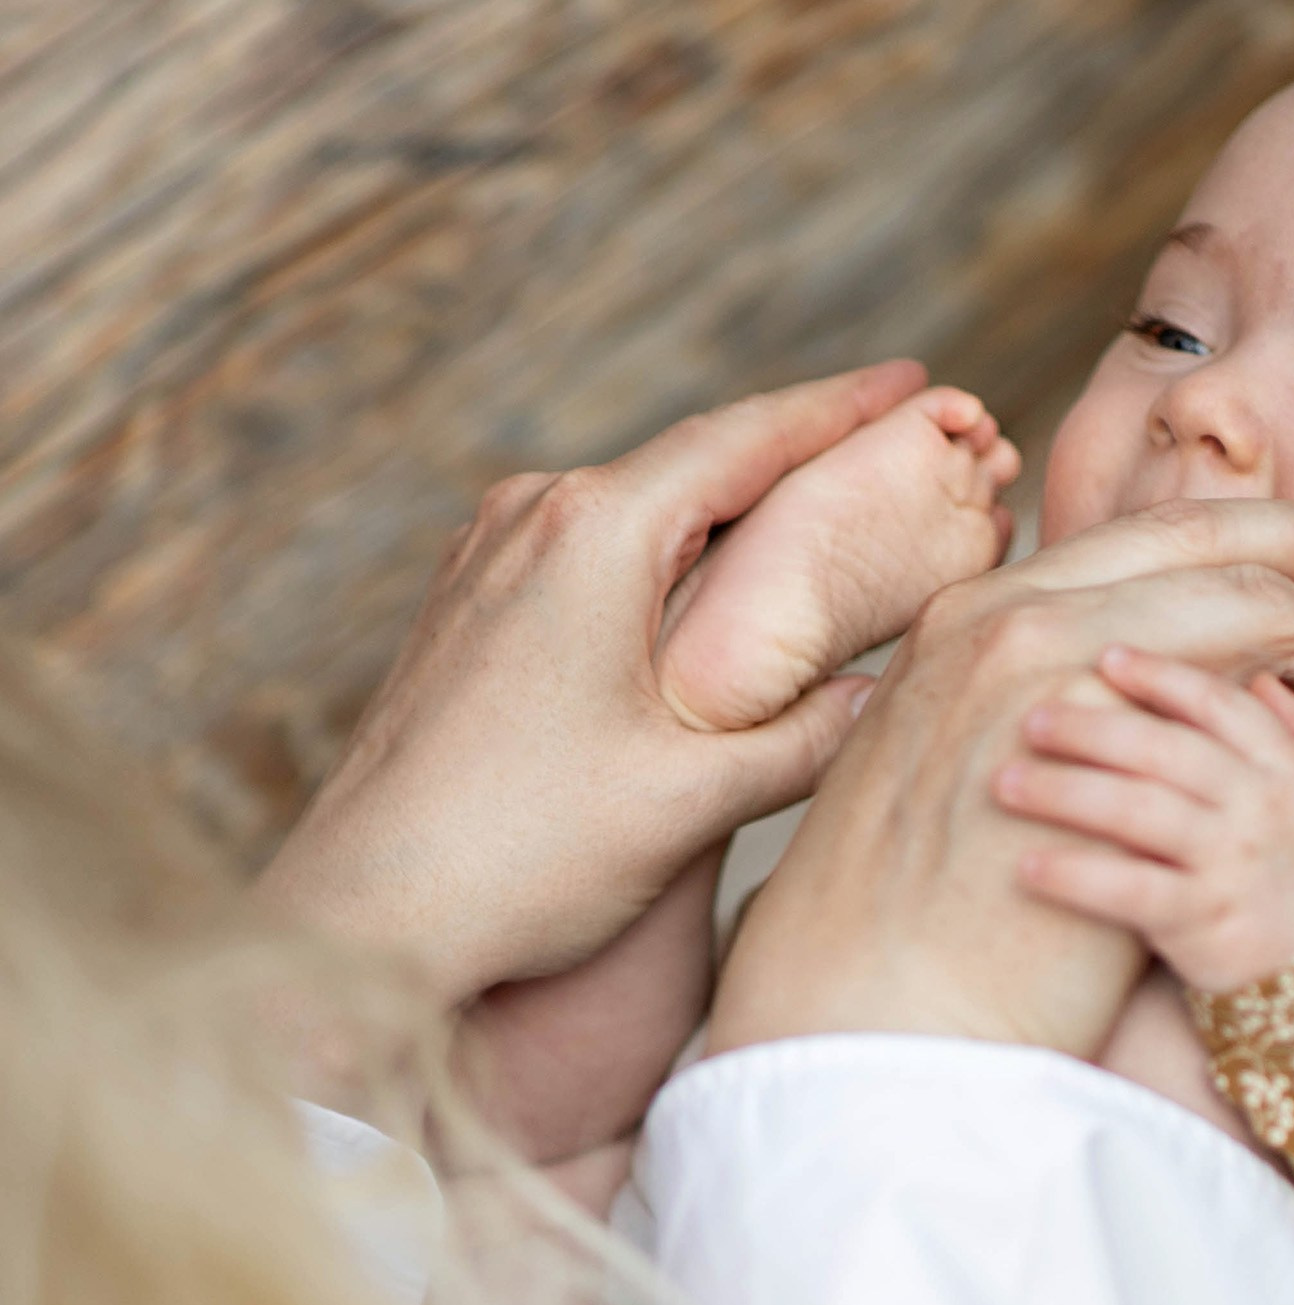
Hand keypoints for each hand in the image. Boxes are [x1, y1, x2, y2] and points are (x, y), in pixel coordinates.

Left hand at [261, 362, 925, 1005]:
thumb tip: (888, 697)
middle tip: (901, 445)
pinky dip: (668, 554)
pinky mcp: (466, 607)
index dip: (845, 409)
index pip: (748, 438)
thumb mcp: (692, 799)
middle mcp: (530, 518)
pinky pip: (590, 550)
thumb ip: (806, 738)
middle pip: (697, 461)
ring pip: (641, 506)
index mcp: (594, 532)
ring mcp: (487, 557)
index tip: (922, 383)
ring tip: (822, 510)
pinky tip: (709, 588)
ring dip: (732, 507)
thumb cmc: (518, 858)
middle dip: (801, 454)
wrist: (361, 921)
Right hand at [709, 494, 1293, 1061]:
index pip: (1133, 547)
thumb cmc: (910, 940)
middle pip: (1197, 537)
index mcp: (966, 623)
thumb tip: (1125, 737)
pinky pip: (1265, 662)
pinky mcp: (1093, 718)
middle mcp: (1000, 614)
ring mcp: (1040, 655)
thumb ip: (1035, 736)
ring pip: (1247, 592)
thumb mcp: (964, 799)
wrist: (864, 1016)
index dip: (1244, 541)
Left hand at [999, 648, 1293, 991]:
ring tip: (1005, 782)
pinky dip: (1077, 876)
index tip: (1105, 657)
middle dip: (1092, 727)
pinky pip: (1130, 892)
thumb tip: (1263, 678)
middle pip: (1165, 750)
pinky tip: (1025, 865)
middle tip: (1029, 717)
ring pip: (1139, 811)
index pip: (1220, 706)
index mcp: (1287, 772)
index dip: (1162, 677)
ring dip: (1066, 792)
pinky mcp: (1205, 926)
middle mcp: (1261, 809)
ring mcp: (1233, 866)